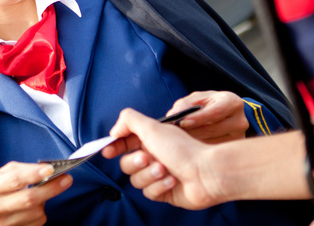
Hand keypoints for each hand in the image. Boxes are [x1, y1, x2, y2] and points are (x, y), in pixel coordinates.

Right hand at [0, 161, 72, 225]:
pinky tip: (34, 210)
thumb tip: (48, 170)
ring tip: (41, 196)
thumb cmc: (1, 189)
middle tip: (67, 179)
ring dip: (44, 202)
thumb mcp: (5, 175)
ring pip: (36, 212)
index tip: (51, 169)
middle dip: (51, 188)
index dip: (34, 174)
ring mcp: (3, 224)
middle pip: (29, 198)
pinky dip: (40, 215)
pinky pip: (37, 223)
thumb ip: (24, 170)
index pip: (15, 180)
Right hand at [101, 107, 223, 208]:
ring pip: (136, 180)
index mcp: (150, 140)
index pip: (123, 143)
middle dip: (134, 162)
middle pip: (126, 164)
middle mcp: (153, 156)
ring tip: (165, 169)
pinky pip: (149, 193)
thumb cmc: (183, 149)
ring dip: (149, 175)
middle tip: (147, 158)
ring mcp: (158, 175)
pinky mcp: (164, 192)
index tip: (107, 150)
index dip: (113, 147)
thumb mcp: (152, 127)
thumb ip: (129, 120)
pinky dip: (159, 186)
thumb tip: (114, 131)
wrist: (206, 173)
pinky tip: (173, 181)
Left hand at [169, 91, 248, 142]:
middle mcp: (240, 120)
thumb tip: (173, 115)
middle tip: (176, 133)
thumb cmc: (209, 104)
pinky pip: (214, 150)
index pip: (216, 112)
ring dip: (195, 141)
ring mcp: (239, 136)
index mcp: (232, 102)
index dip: (198, 118)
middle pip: (214, 129)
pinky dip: (200, 148)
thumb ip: (185, 104)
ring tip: (181, 138)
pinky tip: (191, 145)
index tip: (182, 123)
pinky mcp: (234, 147)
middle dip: (193, 131)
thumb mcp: (198, 99)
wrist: (226, 114)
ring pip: (213, 142)